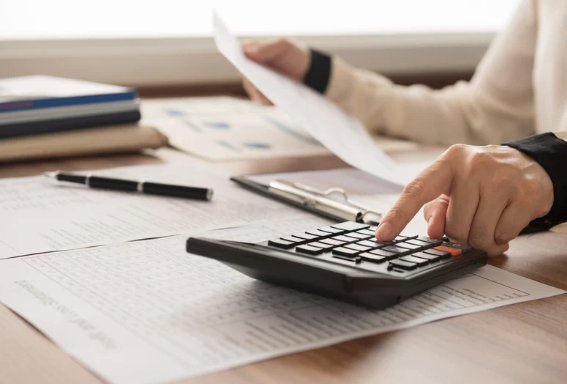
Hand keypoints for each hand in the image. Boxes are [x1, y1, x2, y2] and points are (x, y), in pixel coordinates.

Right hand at [241, 38, 309, 104]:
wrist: (306, 70)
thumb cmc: (291, 54)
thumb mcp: (282, 45)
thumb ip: (265, 47)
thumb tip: (245, 53)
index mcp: (250, 52)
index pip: (237, 54)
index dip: (236, 57)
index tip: (239, 59)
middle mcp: (249, 69)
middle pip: (243, 73)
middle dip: (249, 74)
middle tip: (253, 75)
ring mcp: (255, 84)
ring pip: (251, 87)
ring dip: (258, 88)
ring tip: (267, 86)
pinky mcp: (263, 97)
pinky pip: (262, 99)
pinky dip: (267, 98)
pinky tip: (274, 96)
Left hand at [375, 144, 553, 256]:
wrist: (529, 164)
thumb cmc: (481, 180)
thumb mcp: (453, 188)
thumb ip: (436, 209)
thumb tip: (434, 232)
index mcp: (448, 162)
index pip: (416, 190)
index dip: (397, 215)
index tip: (382, 235)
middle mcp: (474, 165)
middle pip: (454, 226)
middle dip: (462, 234)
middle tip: (472, 221)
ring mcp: (502, 177)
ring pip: (480, 234)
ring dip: (483, 239)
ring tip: (489, 222)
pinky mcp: (527, 193)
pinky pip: (504, 235)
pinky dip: (502, 238)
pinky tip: (505, 220)